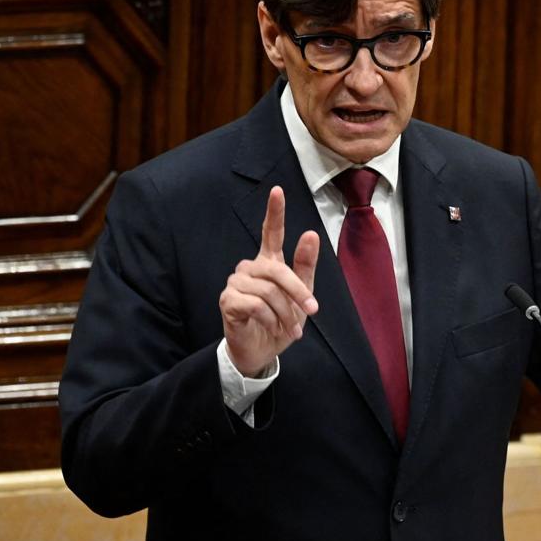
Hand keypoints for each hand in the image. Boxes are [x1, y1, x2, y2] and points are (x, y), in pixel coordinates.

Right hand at [219, 186, 319, 375]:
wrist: (262, 351)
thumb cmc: (281, 321)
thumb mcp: (302, 295)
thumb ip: (305, 266)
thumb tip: (310, 233)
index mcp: (268, 262)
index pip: (270, 232)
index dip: (275, 211)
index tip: (277, 190)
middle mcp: (249, 267)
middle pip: (277, 270)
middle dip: (298, 291)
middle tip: (312, 310)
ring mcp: (236, 283)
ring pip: (268, 290)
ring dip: (285, 312)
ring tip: (290, 328)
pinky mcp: (228, 300)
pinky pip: (255, 305)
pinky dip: (270, 319)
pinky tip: (272, 328)